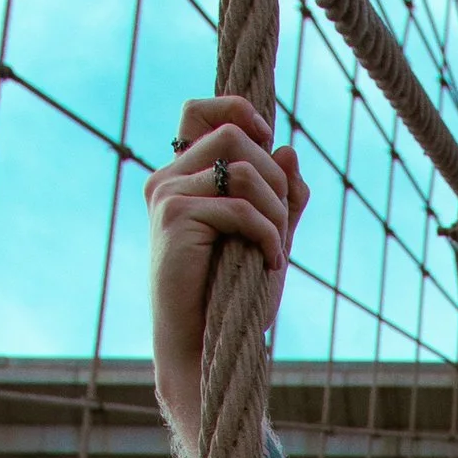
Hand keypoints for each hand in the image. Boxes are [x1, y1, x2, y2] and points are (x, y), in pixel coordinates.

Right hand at [148, 92, 308, 455]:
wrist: (205, 349)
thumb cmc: (232, 300)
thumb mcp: (267, 238)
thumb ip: (282, 196)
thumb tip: (289, 148)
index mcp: (181, 174)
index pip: (199, 109)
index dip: (239, 110)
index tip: (269, 140)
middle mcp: (167, 177)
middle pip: (234, 136)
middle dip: (275, 177)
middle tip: (284, 224)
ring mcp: (168, 195)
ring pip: (241, 168)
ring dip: (275, 207)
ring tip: (277, 247)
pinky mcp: (176, 219)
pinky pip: (241, 207)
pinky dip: (269, 234)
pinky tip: (271, 262)